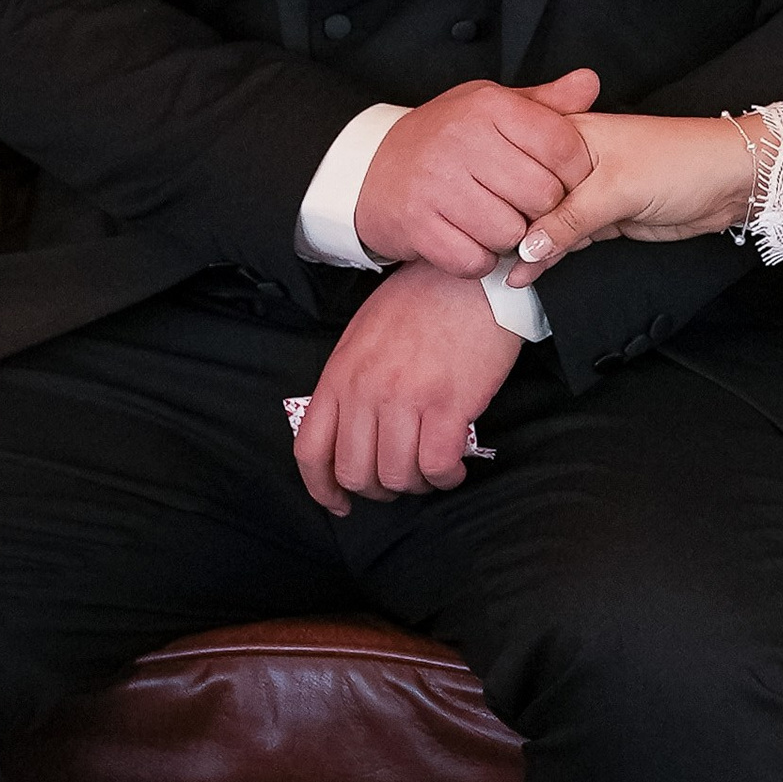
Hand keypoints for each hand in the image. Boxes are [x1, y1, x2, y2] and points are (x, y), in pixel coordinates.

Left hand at [293, 264, 520, 515]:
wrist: (471, 279)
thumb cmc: (422, 301)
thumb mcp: (365, 335)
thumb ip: (350, 381)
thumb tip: (351, 428)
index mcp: (340, 375)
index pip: (311, 450)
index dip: (322, 489)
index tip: (339, 503)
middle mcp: (366, 391)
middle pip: (355, 473)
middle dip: (379, 489)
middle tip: (400, 480)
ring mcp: (406, 398)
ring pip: (398, 476)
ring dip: (417, 484)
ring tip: (431, 470)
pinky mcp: (448, 405)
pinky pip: (437, 466)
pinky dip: (446, 477)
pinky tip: (454, 467)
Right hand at [353, 69, 600, 276]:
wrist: (367, 169)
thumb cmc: (442, 139)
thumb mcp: (490, 107)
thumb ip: (545, 103)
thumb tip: (590, 83)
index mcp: (487, 107)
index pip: (562, 147)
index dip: (574, 175)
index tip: (562, 183)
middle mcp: (463, 141)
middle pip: (542, 195)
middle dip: (542, 211)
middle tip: (525, 207)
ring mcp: (437, 184)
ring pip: (511, 233)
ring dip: (510, 238)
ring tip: (495, 222)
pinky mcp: (418, 225)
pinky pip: (475, 260)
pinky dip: (480, 260)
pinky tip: (471, 241)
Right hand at [515, 111, 760, 271]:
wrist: (731, 182)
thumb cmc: (680, 163)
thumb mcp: (617, 189)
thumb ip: (568, 219)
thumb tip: (527, 247)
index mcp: (570, 135)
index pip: (522, 167)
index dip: (505, 196)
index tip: (483, 224)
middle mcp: (574, 161)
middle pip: (531, 197)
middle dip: (514, 227)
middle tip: (492, 257)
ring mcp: (590, 191)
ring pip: (548, 222)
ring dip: (531, 246)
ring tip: (502, 271)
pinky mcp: (605, 217)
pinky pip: (569, 237)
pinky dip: (552, 255)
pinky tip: (528, 273)